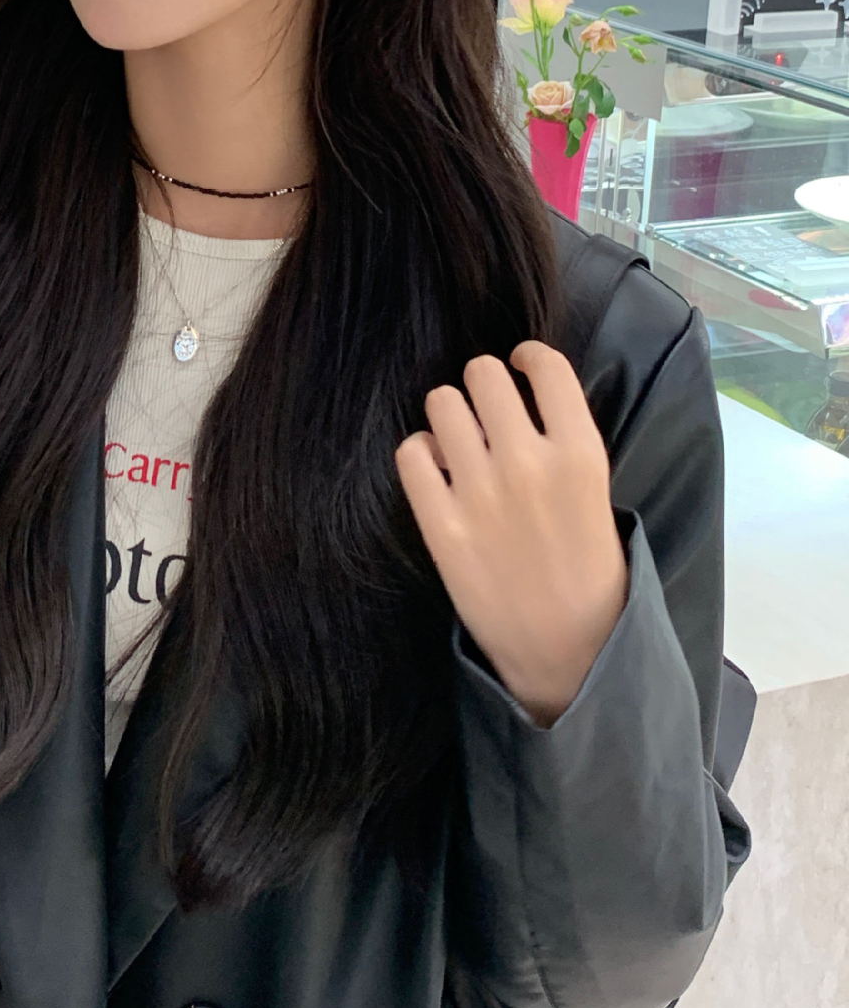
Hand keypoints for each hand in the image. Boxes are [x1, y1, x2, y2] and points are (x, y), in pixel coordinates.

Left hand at [395, 340, 629, 727]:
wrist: (568, 650)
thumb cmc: (587, 568)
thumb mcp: (596, 492)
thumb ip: (561, 440)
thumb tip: (520, 393)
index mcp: (580, 453)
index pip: (545, 365)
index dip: (527, 357)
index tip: (520, 365)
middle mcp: (528, 463)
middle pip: (483, 374)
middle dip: (483, 384)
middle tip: (487, 409)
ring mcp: (480, 493)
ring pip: (442, 403)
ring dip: (450, 415)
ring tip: (461, 440)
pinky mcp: (442, 525)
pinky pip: (412, 452)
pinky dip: (421, 453)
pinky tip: (438, 470)